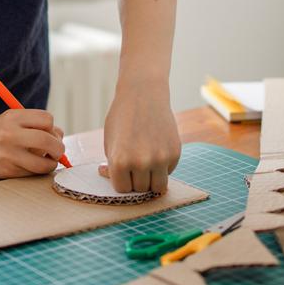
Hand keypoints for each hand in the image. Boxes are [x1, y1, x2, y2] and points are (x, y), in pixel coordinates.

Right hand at [0, 109, 64, 178]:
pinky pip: (33, 173)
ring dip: (51, 163)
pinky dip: (39, 171)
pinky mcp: (7, 171)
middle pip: (47, 141)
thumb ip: (37, 124)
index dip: (52, 127)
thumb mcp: (15, 120)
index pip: (46, 119)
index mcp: (12, 117)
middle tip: (57, 151)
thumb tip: (60, 136)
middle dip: (58, 148)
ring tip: (48, 160)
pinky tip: (33, 165)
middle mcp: (9, 134)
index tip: (49, 132)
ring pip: (43, 163)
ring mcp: (7, 154)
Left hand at [99, 80, 180, 194]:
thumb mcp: (110, 140)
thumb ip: (112, 163)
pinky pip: (168, 172)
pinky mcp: (174, 153)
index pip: (122, 189)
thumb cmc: (123, 117)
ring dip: (151, 179)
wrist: (144, 94)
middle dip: (136, 179)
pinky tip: (156, 148)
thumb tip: (108, 176)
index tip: (121, 169)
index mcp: (120, 161)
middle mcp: (141, 163)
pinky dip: (162, 166)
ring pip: (158, 187)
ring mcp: (160, 159)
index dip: (121, 179)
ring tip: (145, 162)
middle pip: (140, 189)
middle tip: (134, 162)